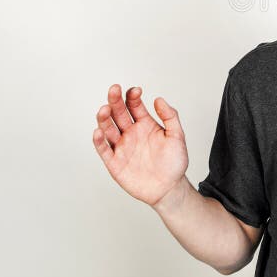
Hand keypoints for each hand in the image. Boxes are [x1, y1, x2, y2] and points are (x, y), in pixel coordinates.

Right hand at [93, 84, 188, 205]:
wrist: (169, 187)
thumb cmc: (174, 161)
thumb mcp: (177, 135)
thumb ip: (170, 116)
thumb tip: (158, 99)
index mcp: (144, 124)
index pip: (134, 105)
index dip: (133, 96)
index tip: (136, 90)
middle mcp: (130, 133)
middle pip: (118, 113)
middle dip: (115, 101)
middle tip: (114, 89)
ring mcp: (121, 146)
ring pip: (108, 129)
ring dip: (104, 118)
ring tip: (105, 109)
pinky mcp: (114, 162)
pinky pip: (104, 150)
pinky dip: (99, 141)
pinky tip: (98, 131)